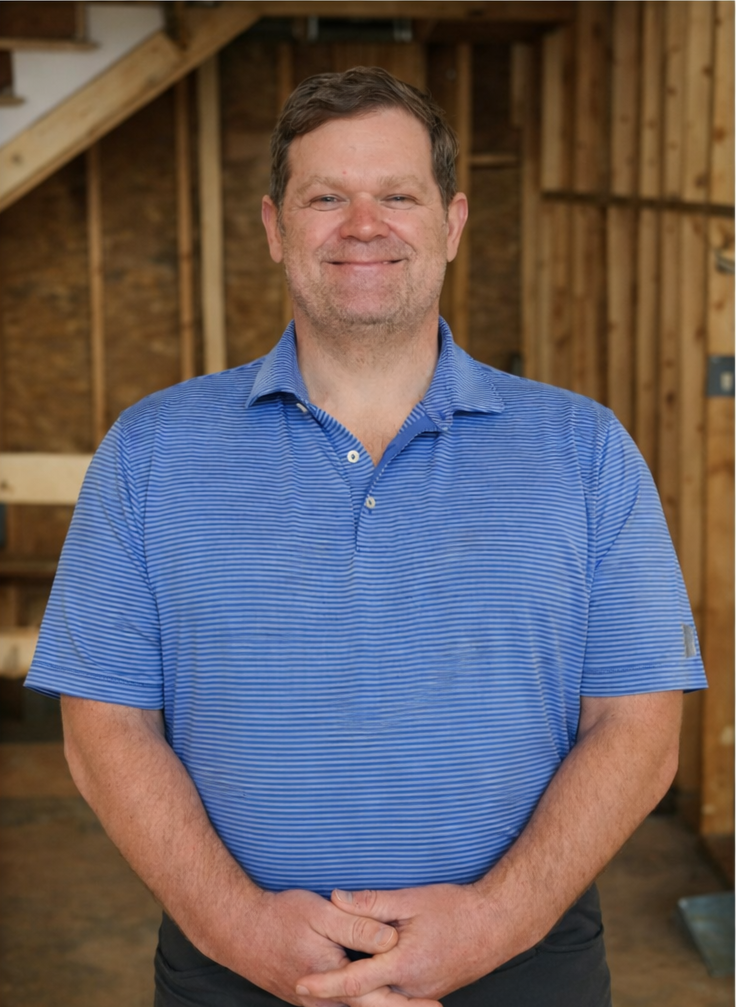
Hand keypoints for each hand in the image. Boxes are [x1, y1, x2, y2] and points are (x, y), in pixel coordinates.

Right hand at [237, 887, 397, 1005]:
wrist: (240, 930)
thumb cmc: (280, 917)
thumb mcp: (320, 913)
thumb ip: (356, 925)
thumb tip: (391, 938)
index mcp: (332, 980)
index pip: (378, 999)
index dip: (409, 1005)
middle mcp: (324, 1001)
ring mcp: (316, 1002)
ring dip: (384, 1005)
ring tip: (416, 1005)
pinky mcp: (311, 997)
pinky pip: (343, 1005)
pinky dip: (365, 1003)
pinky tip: (379, 995)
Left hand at [295, 883, 508, 1001]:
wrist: (497, 924)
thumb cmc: (457, 909)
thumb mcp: (411, 899)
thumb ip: (372, 902)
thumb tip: (337, 897)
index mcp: (404, 964)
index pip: (355, 981)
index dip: (326, 983)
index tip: (303, 983)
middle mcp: (412, 986)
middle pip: (366, 998)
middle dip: (337, 993)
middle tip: (308, 985)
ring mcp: (422, 992)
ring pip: (382, 999)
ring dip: (360, 991)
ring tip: (336, 977)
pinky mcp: (429, 990)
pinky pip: (397, 996)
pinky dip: (379, 990)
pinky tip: (371, 977)